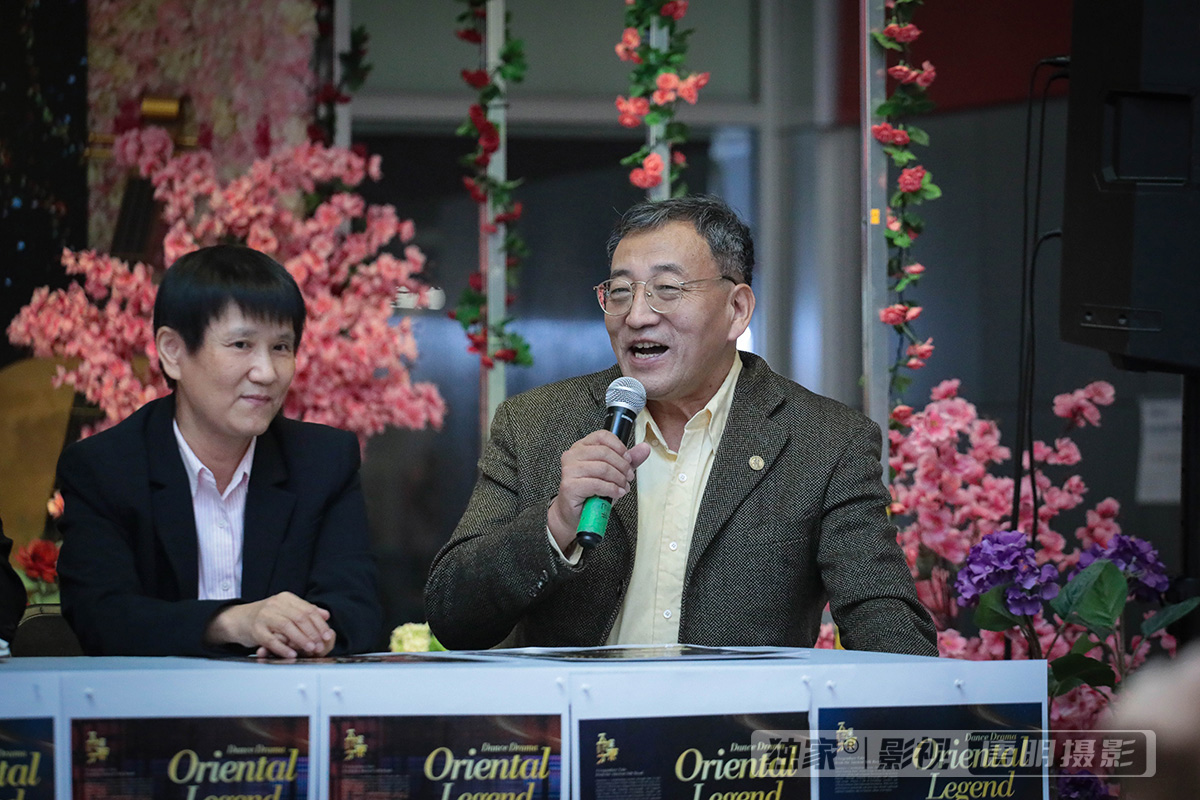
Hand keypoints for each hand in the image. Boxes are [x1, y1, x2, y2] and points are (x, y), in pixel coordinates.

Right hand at [206, 591, 335, 657]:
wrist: (238, 619)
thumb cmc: (266, 616)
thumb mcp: (286, 609)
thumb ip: (305, 610)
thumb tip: (326, 615)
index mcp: (286, 598)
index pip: (308, 610)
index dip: (320, 624)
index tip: (328, 635)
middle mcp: (275, 604)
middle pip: (299, 618)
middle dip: (313, 633)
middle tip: (321, 645)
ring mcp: (264, 616)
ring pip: (287, 627)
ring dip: (301, 639)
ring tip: (310, 649)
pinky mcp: (255, 629)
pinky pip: (271, 639)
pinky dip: (283, 648)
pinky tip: (292, 654)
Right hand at [547, 430, 650, 549]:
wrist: (577, 514)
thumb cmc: (593, 492)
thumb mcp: (614, 472)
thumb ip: (628, 460)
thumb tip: (645, 448)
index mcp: (581, 447)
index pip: (602, 436)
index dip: (619, 447)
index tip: (628, 459)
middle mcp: (572, 455)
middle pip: (605, 452)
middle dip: (622, 466)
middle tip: (629, 477)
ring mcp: (569, 470)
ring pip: (603, 468)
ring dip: (619, 479)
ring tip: (623, 487)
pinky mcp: (570, 486)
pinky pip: (597, 484)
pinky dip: (612, 489)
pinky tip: (617, 493)